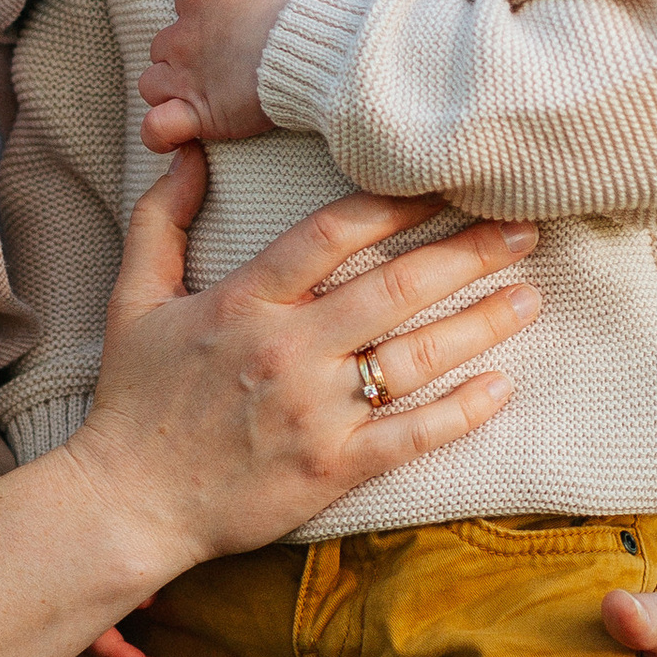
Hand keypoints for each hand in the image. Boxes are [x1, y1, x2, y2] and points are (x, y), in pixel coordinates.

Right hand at [63, 143, 542, 586]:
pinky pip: (411, 436)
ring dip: (481, 324)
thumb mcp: (132, 298)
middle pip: (395, 288)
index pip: (332, 234)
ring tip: (530, 296)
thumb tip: (187, 151)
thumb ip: (161, 220)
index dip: (394, 201)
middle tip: (523, 227)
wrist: (126, 505)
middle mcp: (288, 351)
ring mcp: (314, 413)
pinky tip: (502, 387)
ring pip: (416, 358)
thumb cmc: (134, 400)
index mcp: (244, 302)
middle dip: (467, 253)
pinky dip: (461, 412)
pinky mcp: (331, 469)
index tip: (445, 180)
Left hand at [138, 0, 313, 149]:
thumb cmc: (301, 8)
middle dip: (182, 58)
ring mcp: (184, 75)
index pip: (184, 4)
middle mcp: (182, 34)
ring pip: (152, 84)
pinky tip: (178, 135)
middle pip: (163, 46)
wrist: (316, 50)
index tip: (231, 31)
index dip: (204, 20)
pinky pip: (156, 127)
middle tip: (219, 68)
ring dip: (169, 91)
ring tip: (198, 99)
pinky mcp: (196, 111)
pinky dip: (160, 133)